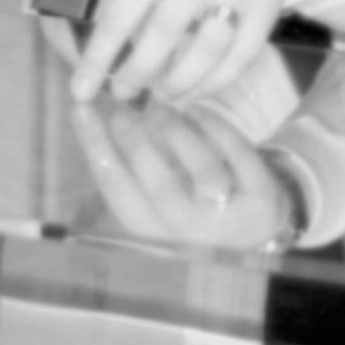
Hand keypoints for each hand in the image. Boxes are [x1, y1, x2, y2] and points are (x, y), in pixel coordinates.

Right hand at [66, 94, 301, 253]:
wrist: (259, 229)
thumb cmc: (193, 205)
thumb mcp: (159, 196)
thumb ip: (132, 166)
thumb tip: (92, 113)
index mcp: (157, 236)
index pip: (120, 194)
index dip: (97, 149)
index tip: (81, 110)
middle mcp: (194, 237)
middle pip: (161, 188)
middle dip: (137, 143)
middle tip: (122, 109)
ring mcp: (233, 221)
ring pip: (205, 173)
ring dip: (178, 132)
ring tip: (160, 107)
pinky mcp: (263, 200)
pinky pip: (239, 157)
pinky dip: (216, 128)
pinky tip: (197, 110)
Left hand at [68, 0, 289, 103]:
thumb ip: (132, 8)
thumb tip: (102, 69)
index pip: (121, 14)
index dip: (98, 58)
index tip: (79, 91)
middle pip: (163, 32)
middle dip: (137, 72)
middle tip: (123, 94)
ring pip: (206, 50)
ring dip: (178, 82)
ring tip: (162, 94)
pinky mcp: (266, 11)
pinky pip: (238, 60)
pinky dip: (212, 84)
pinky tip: (194, 92)